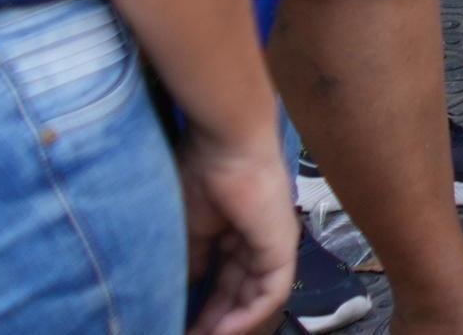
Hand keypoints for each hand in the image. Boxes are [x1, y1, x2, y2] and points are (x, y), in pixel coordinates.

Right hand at [174, 122, 295, 334]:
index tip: (180, 326)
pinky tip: (224, 331)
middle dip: (214, 320)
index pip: (223, 280)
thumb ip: (194, 262)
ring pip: (257, 296)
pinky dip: (249, 315)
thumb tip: (186, 291)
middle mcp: (259, 240)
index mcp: (237, 233)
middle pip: (239, 292)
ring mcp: (274, 243)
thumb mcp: (189, 230)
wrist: (222, 145)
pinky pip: (272, 291)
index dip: (203, 307)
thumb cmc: (201, 175)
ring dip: (230, 323)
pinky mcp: (282, 245)